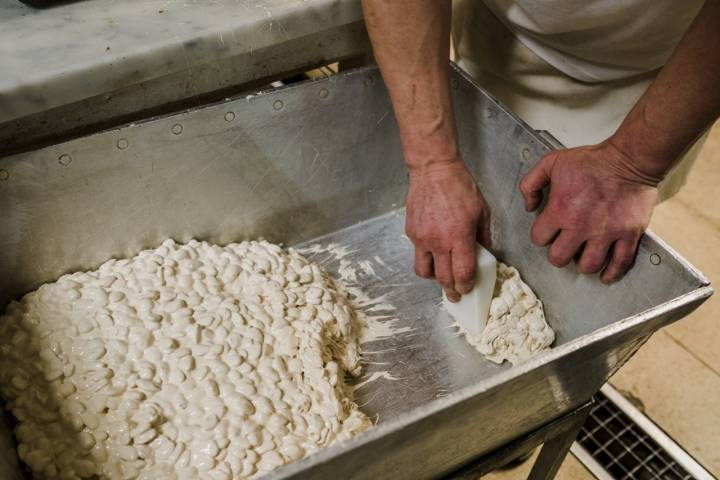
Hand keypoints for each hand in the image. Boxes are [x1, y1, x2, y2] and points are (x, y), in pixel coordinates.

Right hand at [405, 161, 490, 300]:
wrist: (433, 170)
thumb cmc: (460, 186)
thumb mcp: (482, 211)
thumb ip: (483, 236)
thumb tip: (485, 253)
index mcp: (459, 236)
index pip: (463, 273)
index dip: (466, 285)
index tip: (469, 288)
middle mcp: (438, 241)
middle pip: (443, 278)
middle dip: (452, 290)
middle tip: (456, 294)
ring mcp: (422, 238)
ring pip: (424, 272)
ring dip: (435, 279)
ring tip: (442, 276)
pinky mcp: (411, 233)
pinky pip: (418, 254)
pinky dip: (426, 258)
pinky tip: (434, 251)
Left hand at [519, 140, 657, 282]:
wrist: (630, 159)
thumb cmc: (592, 160)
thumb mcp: (552, 162)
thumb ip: (531, 183)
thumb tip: (529, 206)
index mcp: (560, 210)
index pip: (539, 238)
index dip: (542, 236)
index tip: (549, 231)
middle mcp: (581, 226)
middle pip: (559, 258)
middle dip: (559, 254)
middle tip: (565, 246)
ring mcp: (606, 233)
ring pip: (588, 265)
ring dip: (583, 264)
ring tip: (584, 256)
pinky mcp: (628, 234)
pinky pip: (620, 263)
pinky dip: (612, 273)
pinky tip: (605, 275)